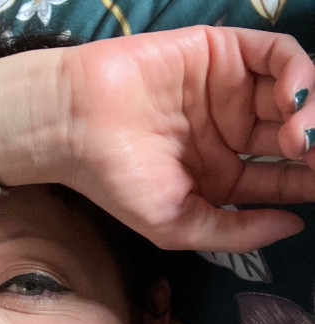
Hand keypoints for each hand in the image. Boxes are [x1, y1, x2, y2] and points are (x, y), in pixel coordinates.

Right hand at [0, 26, 314, 251]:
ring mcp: (228, 89)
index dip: (307, 183)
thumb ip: (236, 232)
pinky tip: (291, 100)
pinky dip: (298, 73)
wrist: (74, 125)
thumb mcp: (177, 225)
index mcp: (219, 175)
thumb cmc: (117, 180)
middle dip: (314, 148)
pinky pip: (276, 54)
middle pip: (293, 135)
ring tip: (297, 137)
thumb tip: (295, 225)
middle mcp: (228, 132)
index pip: (279, 179)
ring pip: (293, 94)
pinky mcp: (221, 51)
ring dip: (310, 114)